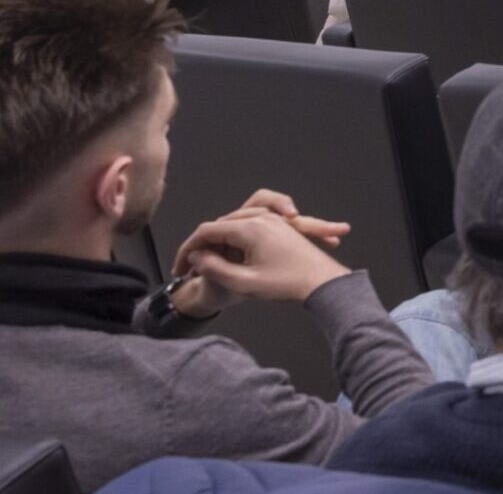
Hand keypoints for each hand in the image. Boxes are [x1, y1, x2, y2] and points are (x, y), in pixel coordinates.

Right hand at [170, 196, 352, 315]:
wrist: (322, 282)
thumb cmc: (286, 284)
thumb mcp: (244, 283)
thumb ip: (214, 269)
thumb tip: (195, 257)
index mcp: (251, 228)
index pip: (208, 231)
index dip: (188, 250)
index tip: (179, 270)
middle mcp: (262, 218)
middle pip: (220, 224)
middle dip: (202, 244)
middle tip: (190, 269)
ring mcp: (273, 219)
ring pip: (236, 220)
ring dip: (220, 238)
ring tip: (209, 260)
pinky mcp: (281, 225)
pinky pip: (252, 220)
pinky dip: (238, 234)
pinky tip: (232, 251)